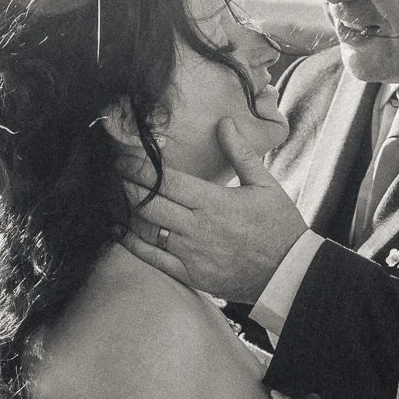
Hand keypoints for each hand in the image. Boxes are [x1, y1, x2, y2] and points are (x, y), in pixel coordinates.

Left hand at [121, 119, 308, 300]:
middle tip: (109, 173)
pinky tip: (119, 230)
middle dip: (124, 186)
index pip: (165, 181)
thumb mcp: (265, 184)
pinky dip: (131, 243)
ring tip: (111, 196)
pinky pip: (153, 259)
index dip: (138, 167)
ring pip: (145, 229)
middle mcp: (197, 228)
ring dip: (125, 211)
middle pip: (148, 203)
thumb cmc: (279, 226)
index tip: (122, 157)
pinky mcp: (190, 275)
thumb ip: (240, 153)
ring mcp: (191, 254)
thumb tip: (223, 123)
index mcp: (213, 202)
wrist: (289, 273)